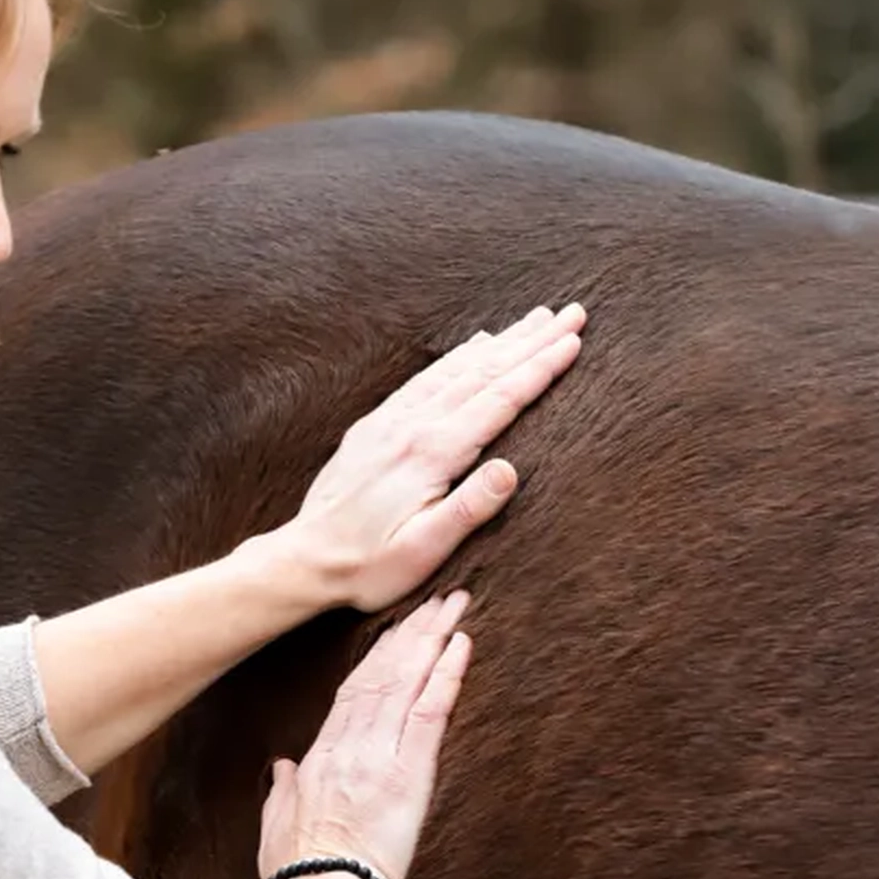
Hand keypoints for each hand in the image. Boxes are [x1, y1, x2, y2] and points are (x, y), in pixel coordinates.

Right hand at [257, 591, 471, 878]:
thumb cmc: (297, 872)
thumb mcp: (277, 825)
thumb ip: (283, 791)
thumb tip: (282, 769)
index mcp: (321, 757)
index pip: (354, 693)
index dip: (378, 657)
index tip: (396, 631)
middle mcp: (351, 745)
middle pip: (383, 674)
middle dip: (410, 633)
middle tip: (434, 600)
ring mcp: (380, 755)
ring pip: (408, 680)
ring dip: (432, 638)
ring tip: (454, 605)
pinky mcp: (409, 773)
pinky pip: (431, 710)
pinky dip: (447, 673)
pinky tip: (461, 644)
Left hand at [289, 303, 584, 610]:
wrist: (305, 559)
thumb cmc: (369, 566)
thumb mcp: (424, 549)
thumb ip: (468, 508)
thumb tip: (510, 469)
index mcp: (431, 453)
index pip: (499, 400)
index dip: (540, 369)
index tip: (574, 341)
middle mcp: (412, 425)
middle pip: (484, 372)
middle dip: (532, 341)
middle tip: (572, 313)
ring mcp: (392, 421)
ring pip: (457, 368)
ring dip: (502, 341)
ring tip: (535, 319)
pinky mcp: (376, 426)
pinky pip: (427, 378)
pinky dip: (459, 357)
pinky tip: (476, 345)